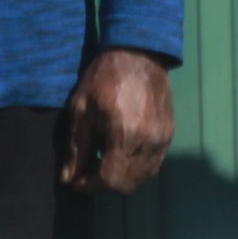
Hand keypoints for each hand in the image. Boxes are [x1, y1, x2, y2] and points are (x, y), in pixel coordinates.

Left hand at [61, 48, 174, 193]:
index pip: (109, 180)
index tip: (76, 180)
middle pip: (126, 185)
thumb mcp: (82, 110)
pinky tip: (121, 153)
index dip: (90, 186)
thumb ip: (76, 148)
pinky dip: (136, 168)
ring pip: (142, 178)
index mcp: (124, 135)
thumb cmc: (104, 78)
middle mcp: (148, 142)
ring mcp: (162, 139)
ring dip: (122, 177)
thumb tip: (68, 179)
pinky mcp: (169, 134)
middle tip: (88, 171)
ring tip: (104, 161)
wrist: (138, 53)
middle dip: (105, 184)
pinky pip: (153, 165)